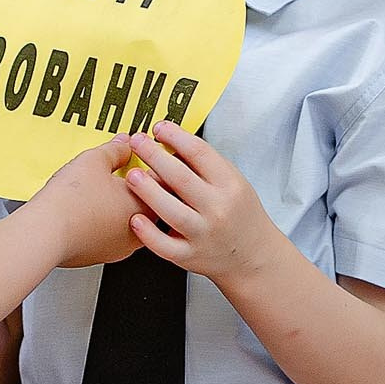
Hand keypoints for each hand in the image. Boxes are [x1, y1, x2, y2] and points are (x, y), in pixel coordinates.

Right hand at [25, 136, 140, 268]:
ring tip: (103, 192)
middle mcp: (139, 231)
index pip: (162, 182)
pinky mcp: (100, 256)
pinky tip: (90, 210)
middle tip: (123, 172)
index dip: (152, 165)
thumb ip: (116, 150)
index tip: (143, 158)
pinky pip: (109, 235)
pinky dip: (103, 223)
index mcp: (145, 205)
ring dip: (119, 207)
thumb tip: (124, 145)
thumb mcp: (95, 160)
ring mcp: (120, 248)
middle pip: (147, 204)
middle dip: (136, 188)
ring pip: (128, 221)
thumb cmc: (71, 202)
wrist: (45, 233)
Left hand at [121, 124, 281, 286]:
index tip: (158, 128)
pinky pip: (165, 245)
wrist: (252, 255)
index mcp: (229, 185)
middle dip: (154, 156)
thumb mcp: (233, 182)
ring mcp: (202, 233)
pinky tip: (135, 219)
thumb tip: (170, 141)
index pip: (199, 152)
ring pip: (171, 211)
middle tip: (137, 142)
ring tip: (132, 175)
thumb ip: (205, 164)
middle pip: (181, 177)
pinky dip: (149, 233)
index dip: (175, 136)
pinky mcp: (189, 255)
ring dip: (148, 191)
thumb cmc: (239, 215)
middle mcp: (216, 208)